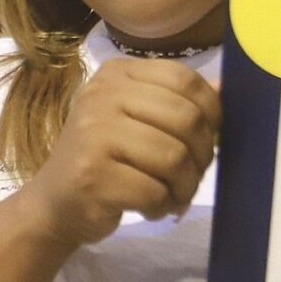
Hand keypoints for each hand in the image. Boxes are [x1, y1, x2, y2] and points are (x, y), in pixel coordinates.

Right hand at [13, 59, 218, 249]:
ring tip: (171, 196)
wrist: (54, 203)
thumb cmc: (104, 159)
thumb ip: (177, 102)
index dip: (211, 111)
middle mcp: (101, 96)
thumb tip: (226, 89)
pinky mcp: (92, 176)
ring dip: (184, 187)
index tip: (205, 137)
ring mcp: (93, 135)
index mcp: (116, 73)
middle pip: (186, 119)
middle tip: (189, 176)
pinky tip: (148, 208)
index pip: (184, 79)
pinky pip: (154, 192)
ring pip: (175, 158)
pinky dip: (162, 207)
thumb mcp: (136, 119)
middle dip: (201, 156)